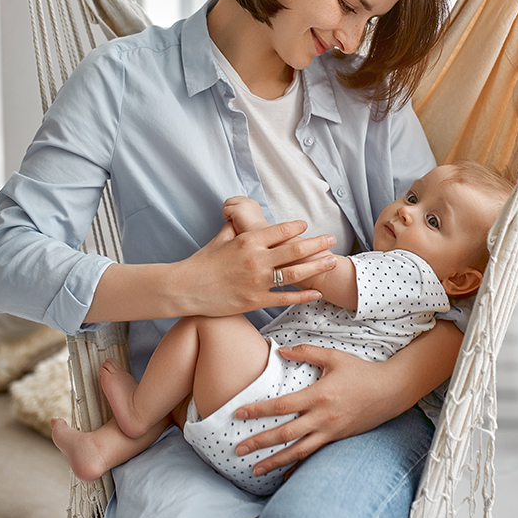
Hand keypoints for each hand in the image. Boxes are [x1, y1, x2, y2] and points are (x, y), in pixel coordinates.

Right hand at [171, 219, 337, 317]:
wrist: (185, 287)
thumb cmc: (201, 262)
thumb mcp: (220, 239)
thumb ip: (235, 228)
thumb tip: (240, 216)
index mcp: (248, 240)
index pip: (280, 230)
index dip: (297, 228)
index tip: (308, 226)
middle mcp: (256, 259)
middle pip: (295, 250)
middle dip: (317, 244)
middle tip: (332, 240)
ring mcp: (257, 281)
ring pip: (295, 274)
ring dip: (316, 267)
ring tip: (331, 262)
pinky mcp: (255, 300)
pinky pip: (285, 298)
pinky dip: (303, 295)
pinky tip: (317, 293)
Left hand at [222, 195, 266, 234]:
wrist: (257, 233)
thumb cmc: (254, 230)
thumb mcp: (252, 216)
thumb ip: (245, 211)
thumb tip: (235, 212)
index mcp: (252, 202)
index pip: (237, 199)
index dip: (233, 206)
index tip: (233, 214)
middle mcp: (247, 201)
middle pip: (231, 200)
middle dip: (228, 208)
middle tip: (231, 217)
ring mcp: (242, 204)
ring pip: (227, 203)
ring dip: (226, 211)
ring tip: (231, 219)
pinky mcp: (236, 209)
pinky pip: (225, 210)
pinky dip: (226, 216)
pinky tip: (232, 221)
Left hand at [232, 345, 399, 476]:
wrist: (390, 392)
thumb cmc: (361, 371)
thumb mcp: (334, 357)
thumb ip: (306, 352)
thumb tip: (280, 350)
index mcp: (319, 395)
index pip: (282, 406)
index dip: (259, 411)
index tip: (239, 414)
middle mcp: (323, 417)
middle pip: (286, 434)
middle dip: (260, 442)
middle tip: (237, 449)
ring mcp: (331, 432)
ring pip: (298, 452)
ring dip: (274, 462)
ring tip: (254, 470)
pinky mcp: (337, 440)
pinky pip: (314, 456)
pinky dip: (297, 468)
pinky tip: (283, 476)